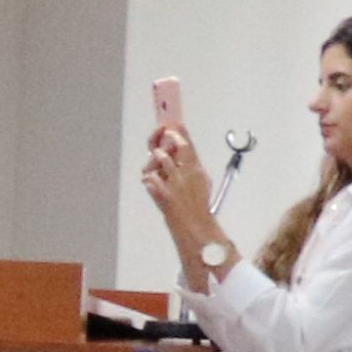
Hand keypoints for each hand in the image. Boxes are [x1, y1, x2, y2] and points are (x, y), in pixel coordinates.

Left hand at [143, 132, 217, 257]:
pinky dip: (150, 180)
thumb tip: (180, 149)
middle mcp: (186, 174)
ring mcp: (174, 183)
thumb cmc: (196, 204)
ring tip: (158, 160)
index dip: (179, 134)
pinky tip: (153, 184)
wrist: (194, 225)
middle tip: (162, 137)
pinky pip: (149, 178)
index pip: (188, 146)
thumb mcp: (201, 181)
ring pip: (160, 159)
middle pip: (175, 147)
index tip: (172, 127)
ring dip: (156, 158)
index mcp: (197, 170)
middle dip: (167, 140)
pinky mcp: (163, 193)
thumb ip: (191, 165)